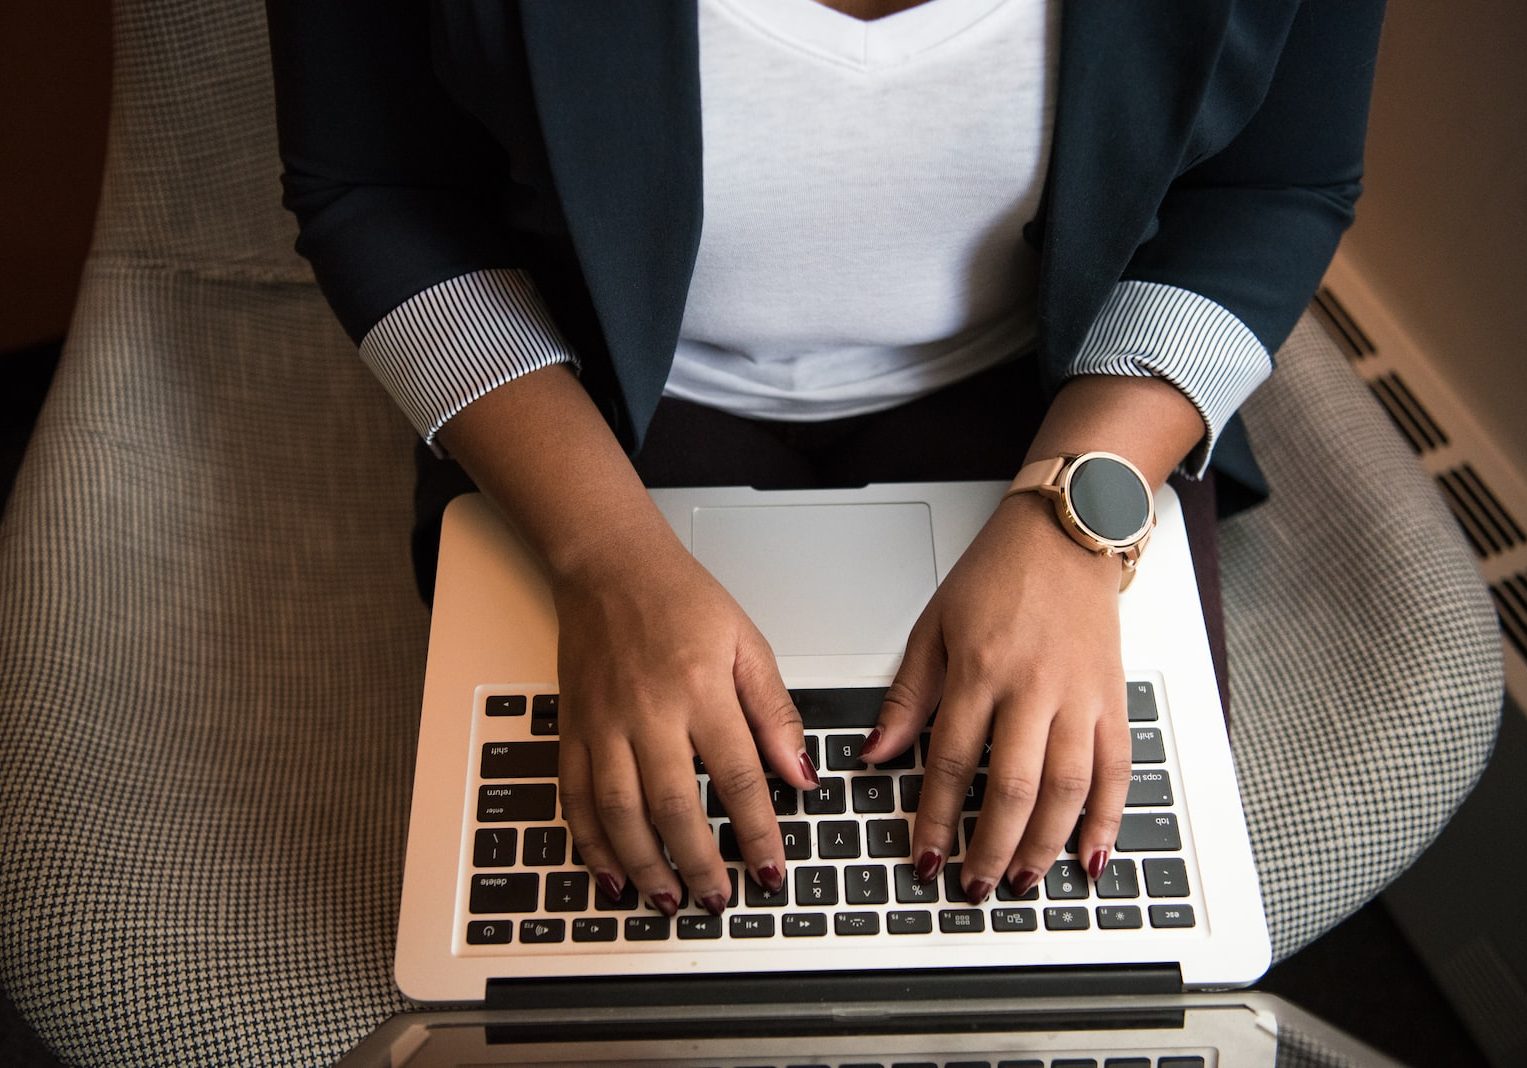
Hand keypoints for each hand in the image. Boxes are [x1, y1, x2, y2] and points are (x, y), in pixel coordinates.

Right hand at [551, 534, 818, 916]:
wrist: (609, 566)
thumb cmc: (680, 599)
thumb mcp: (748, 643)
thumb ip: (775, 713)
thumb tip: (801, 773)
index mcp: (701, 689)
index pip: (737, 777)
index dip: (757, 832)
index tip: (772, 869)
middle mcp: (649, 711)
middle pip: (675, 806)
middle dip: (699, 864)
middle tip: (718, 901)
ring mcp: (604, 723)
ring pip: (621, 811)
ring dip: (644, 865)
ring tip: (668, 899)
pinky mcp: (574, 728)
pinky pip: (576, 796)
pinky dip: (590, 841)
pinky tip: (609, 872)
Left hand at [859, 491, 1131, 901]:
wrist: (1066, 533)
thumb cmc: (997, 575)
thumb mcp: (934, 626)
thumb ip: (909, 696)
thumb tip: (878, 753)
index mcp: (980, 669)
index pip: (952, 761)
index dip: (937, 817)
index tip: (926, 855)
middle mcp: (1033, 687)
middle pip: (1012, 787)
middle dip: (990, 847)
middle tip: (973, 884)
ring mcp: (1080, 696)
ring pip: (1067, 788)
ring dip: (1044, 844)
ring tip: (1022, 880)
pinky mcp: (1114, 699)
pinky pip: (1117, 769)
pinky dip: (1108, 818)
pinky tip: (1092, 854)